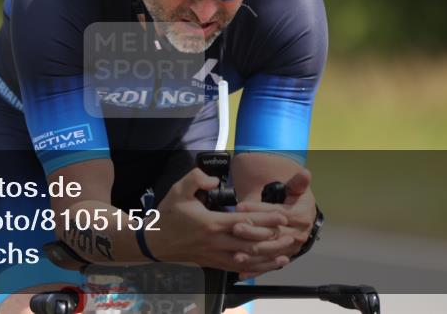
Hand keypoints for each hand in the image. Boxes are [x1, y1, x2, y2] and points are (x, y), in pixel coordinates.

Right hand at [144, 167, 288, 272]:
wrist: (155, 241)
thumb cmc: (168, 214)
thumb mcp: (179, 190)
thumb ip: (196, 179)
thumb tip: (214, 178)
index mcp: (211, 223)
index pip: (245, 222)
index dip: (266, 219)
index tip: (282, 216)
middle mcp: (217, 242)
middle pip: (251, 242)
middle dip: (273, 238)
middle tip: (291, 233)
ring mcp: (216, 255)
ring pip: (248, 259)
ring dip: (269, 256)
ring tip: (286, 251)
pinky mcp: (214, 263)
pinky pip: (239, 268)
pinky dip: (256, 268)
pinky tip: (268, 266)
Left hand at [230, 169, 316, 278]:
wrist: (302, 216)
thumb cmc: (295, 199)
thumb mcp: (297, 188)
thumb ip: (297, 182)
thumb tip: (305, 173)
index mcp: (301, 216)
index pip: (276, 214)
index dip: (258, 210)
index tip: (240, 206)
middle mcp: (298, 235)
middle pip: (272, 235)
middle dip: (252, 232)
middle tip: (234, 228)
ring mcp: (290, 249)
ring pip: (270, 252)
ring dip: (253, 255)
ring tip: (236, 254)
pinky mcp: (283, 257)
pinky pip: (269, 265)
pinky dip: (256, 270)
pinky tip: (242, 273)